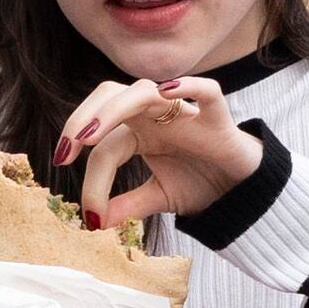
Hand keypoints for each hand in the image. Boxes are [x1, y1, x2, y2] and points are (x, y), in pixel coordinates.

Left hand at [47, 74, 261, 230]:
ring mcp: (185, 112)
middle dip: (83, 118)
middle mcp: (156, 115)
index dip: (89, 171)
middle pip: (112, 97)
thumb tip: (95, 222)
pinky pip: (207, 91)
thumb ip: (128, 205)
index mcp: (138, 132)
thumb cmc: (200, 183)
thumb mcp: (158, 197)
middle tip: (66, 149)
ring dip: (113, 108)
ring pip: (144, 91)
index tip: (85, 208)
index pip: (106, 145)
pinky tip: (167, 92)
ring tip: (91, 133)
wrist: (242, 191)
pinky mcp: (217, 118)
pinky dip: (189, 85)